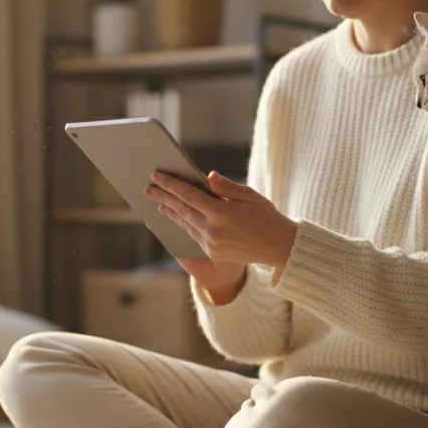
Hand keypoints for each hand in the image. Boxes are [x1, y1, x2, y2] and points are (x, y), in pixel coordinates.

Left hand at [144, 171, 297, 294]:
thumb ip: (226, 187)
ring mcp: (211, 244)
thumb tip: (207, 176)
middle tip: (147, 188)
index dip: (170, 184)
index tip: (156, 175)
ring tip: (158, 202)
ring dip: (170, 211)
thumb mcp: (250, 197)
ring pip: (184, 224)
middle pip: (181, 210)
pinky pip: (193, 235)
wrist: (280, 247)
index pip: (189, 195)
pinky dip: (182, 224)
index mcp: (222, 213)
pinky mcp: (213, 252)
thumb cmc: (267, 217)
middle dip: (163, 197)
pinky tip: (176, 217)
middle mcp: (213, 230)